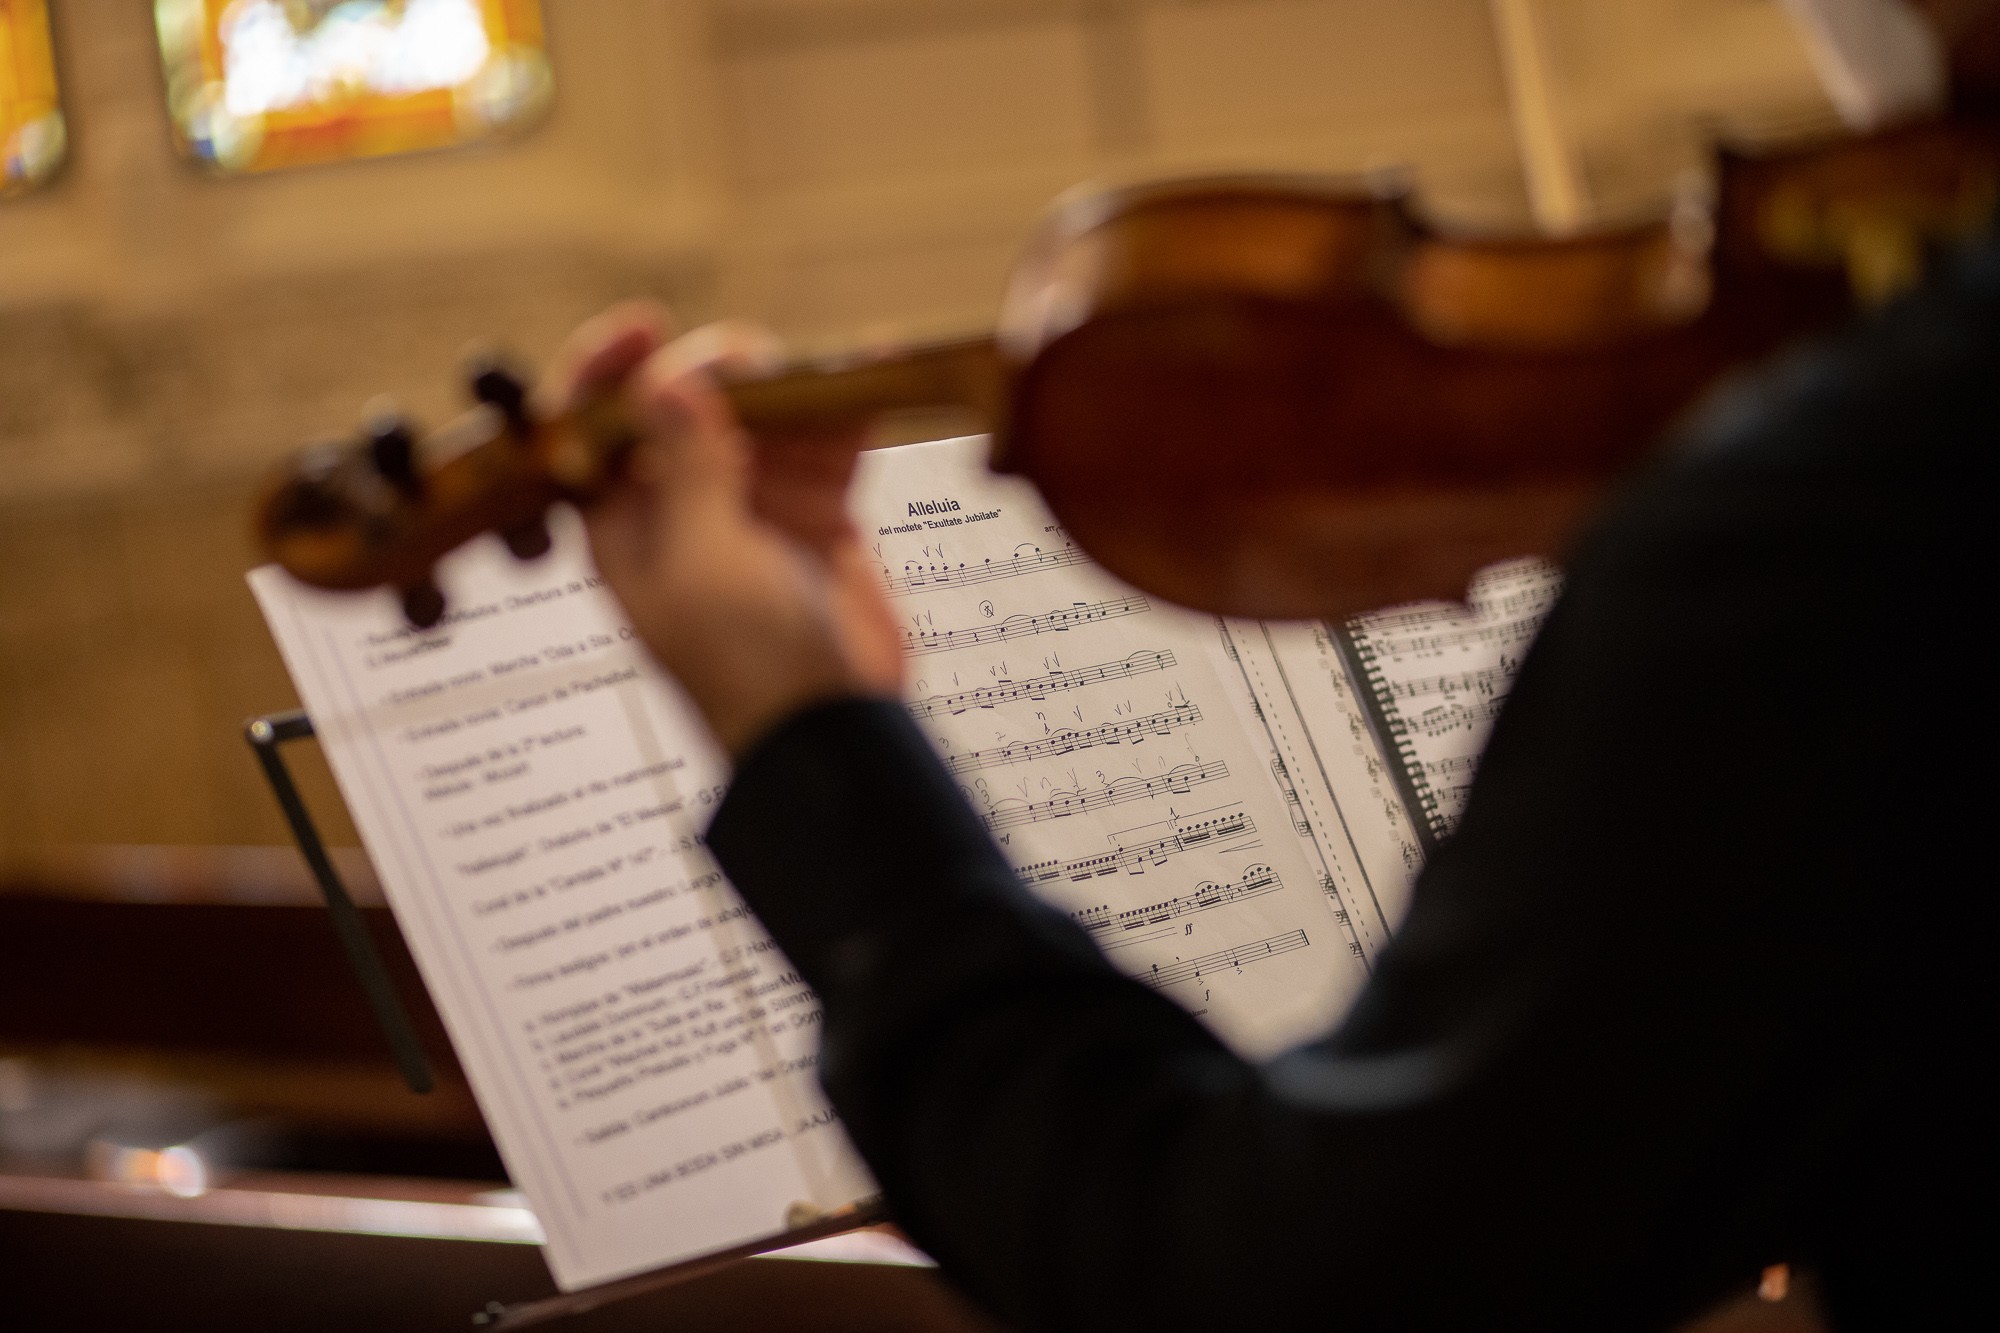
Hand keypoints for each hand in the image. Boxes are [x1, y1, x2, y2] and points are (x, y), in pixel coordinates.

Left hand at [548, 304, 904, 756]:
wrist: (827, 729)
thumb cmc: (742, 664)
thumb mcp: (702, 562)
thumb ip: (689, 469)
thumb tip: (667, 382)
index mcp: (622, 520)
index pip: (596, 426)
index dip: (612, 370)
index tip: (647, 326)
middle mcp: (681, 502)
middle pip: (687, 403)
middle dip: (722, 376)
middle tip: (762, 370)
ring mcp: (752, 505)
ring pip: (763, 413)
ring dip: (793, 390)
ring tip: (829, 381)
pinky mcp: (816, 512)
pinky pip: (826, 444)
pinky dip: (846, 412)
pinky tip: (872, 376)